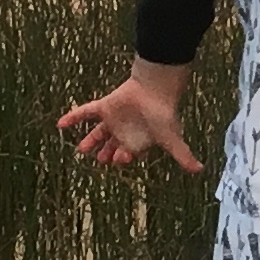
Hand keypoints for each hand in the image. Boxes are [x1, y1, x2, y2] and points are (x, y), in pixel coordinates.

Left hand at [59, 61, 203, 174]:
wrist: (155, 89)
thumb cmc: (163, 114)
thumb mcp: (170, 139)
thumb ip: (182, 155)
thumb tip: (200, 170)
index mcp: (137, 141)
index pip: (127, 154)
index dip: (122, 159)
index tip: (120, 161)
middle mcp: (124, 131)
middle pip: (113, 145)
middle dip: (106, 154)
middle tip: (100, 162)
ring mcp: (113, 120)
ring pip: (98, 132)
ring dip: (89, 140)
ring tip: (80, 150)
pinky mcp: (104, 107)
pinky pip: (85, 113)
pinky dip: (73, 118)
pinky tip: (60, 124)